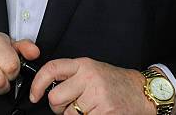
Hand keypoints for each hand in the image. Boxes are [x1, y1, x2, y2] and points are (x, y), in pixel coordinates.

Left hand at [29, 57, 155, 113]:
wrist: (141, 92)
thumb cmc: (115, 82)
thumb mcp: (92, 71)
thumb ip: (72, 76)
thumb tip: (47, 89)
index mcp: (83, 65)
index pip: (52, 68)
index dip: (38, 83)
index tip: (35, 94)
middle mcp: (88, 77)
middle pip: (55, 98)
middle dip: (60, 107)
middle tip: (72, 105)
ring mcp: (96, 96)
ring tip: (89, 109)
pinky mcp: (104, 112)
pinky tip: (96, 113)